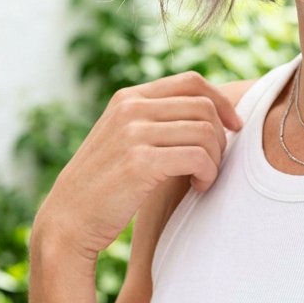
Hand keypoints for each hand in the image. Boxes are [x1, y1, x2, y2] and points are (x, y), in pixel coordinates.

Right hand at [33, 71, 242, 261]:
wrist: (68, 222)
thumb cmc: (106, 186)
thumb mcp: (125, 140)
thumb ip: (156, 121)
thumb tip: (211, 113)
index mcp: (128, 98)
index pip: (191, 81)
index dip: (221, 101)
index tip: (235, 126)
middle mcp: (130, 108)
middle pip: (203, 106)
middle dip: (221, 135)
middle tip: (214, 162)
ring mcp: (133, 133)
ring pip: (205, 131)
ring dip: (215, 158)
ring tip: (204, 178)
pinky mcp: (139, 162)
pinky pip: (197, 156)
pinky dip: (208, 173)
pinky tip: (199, 186)